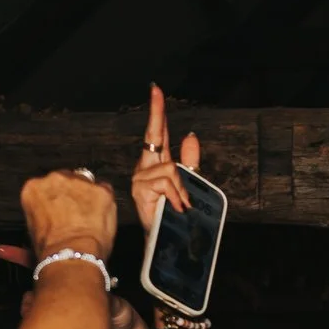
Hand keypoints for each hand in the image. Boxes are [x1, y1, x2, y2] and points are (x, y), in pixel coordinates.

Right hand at [20, 165, 118, 262]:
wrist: (72, 254)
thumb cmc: (50, 250)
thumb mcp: (30, 240)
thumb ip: (25, 235)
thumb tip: (4, 250)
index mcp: (33, 188)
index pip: (45, 187)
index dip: (55, 201)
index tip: (58, 213)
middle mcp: (54, 179)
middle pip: (67, 181)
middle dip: (71, 196)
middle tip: (75, 217)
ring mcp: (79, 182)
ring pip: (87, 184)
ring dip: (88, 198)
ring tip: (89, 219)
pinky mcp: (101, 190)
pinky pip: (105, 192)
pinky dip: (105, 204)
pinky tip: (100, 219)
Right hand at [131, 84, 201, 231]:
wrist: (166, 239)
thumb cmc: (175, 213)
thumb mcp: (189, 184)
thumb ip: (189, 161)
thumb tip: (190, 135)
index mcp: (156, 163)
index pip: (156, 132)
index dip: (157, 111)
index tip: (156, 90)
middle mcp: (144, 166)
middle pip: (155, 136)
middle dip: (158, 117)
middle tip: (159, 102)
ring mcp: (139, 177)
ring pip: (170, 167)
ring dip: (182, 188)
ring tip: (180, 205)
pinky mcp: (138, 189)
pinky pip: (165, 181)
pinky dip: (176, 195)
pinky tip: (176, 207)